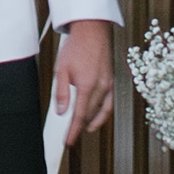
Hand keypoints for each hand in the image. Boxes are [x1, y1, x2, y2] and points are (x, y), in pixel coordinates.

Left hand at [54, 19, 112, 142]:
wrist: (92, 30)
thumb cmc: (76, 47)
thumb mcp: (61, 69)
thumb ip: (61, 93)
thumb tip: (61, 112)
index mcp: (87, 86)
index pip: (80, 116)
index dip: (74, 131)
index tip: (68, 142)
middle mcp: (101, 87)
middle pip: (91, 115)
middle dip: (80, 128)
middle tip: (71, 136)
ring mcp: (109, 84)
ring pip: (103, 111)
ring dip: (93, 122)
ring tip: (84, 128)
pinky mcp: (112, 79)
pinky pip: (110, 102)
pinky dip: (104, 112)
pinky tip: (97, 113)